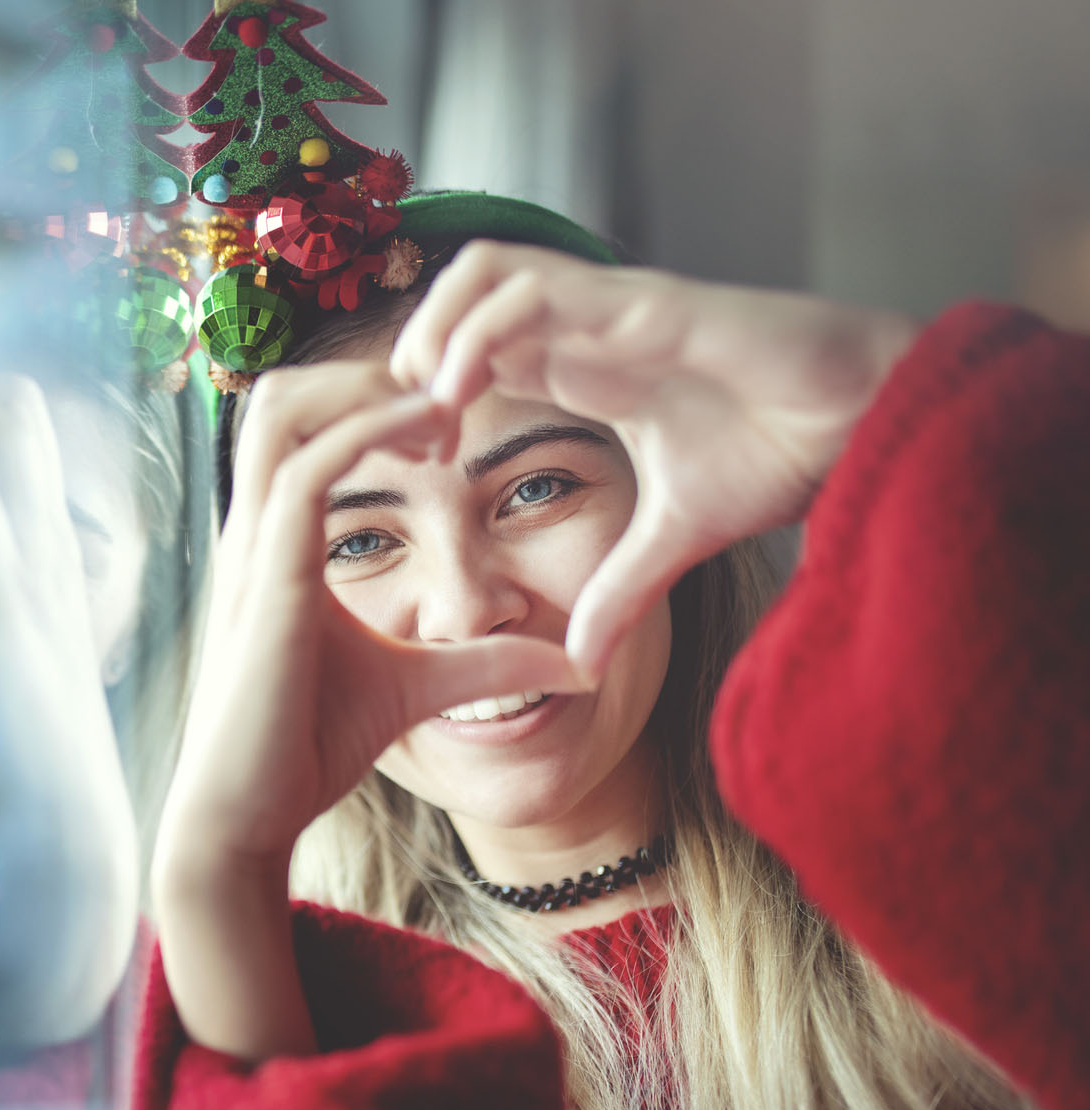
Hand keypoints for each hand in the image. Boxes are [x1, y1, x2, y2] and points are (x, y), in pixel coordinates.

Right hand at [157, 362, 579, 875]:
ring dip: (368, 391)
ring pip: (285, 410)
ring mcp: (253, 548)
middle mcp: (255, 530)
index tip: (445, 429)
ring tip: (442, 415)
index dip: (369, 401)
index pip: (304, 426)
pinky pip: (308, 469)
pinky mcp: (267, 578)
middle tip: (445, 407)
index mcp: (277, 541)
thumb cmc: (307, 749)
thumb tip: (575, 666)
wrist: (243, 811)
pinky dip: (369, 430)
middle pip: (282, 394)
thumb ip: (487, 663)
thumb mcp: (420, 688)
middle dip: (364, 375)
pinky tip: (432, 435)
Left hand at [389, 241, 920, 681]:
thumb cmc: (790, 451)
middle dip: (411, 345)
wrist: (877, 419)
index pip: (472, 337)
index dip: (427, 386)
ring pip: (482, 268)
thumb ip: (622, 591)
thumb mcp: (677, 537)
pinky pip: (535, 288)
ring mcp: (613, 303)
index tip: (418, 457)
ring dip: (436, 329)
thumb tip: (582, 664)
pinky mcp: (646, 302)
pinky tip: (465, 394)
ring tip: (429, 409)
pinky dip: (480, 330)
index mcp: (586, 361)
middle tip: (409, 429)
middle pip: (459, 286)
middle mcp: (588, 321)